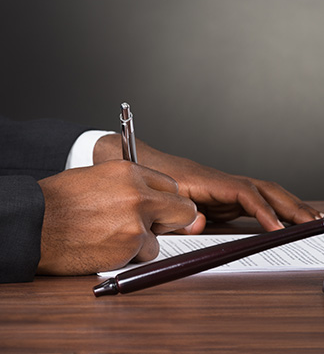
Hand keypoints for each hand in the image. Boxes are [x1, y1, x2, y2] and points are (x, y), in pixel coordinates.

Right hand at [37, 160, 200, 274]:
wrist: (34, 224)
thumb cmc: (59, 202)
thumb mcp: (98, 178)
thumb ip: (131, 186)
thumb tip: (154, 198)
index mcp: (130, 172)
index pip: (171, 186)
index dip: (165, 200)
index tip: (158, 208)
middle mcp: (139, 194)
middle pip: (184, 209)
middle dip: (173, 220)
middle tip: (155, 226)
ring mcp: (137, 221)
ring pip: (161, 238)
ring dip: (144, 243)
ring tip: (113, 237)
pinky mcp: (131, 245)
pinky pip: (144, 256)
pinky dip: (130, 257)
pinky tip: (106, 247)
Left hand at [94, 135, 322, 232]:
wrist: (135, 159)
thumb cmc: (147, 175)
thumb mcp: (158, 197)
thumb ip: (178, 212)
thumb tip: (201, 223)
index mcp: (210, 181)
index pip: (246, 193)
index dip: (263, 210)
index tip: (278, 228)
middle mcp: (224, 183)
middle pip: (267, 189)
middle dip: (292, 205)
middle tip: (315, 222)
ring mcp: (226, 190)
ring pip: (266, 194)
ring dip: (290, 207)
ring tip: (311, 222)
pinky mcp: (224, 199)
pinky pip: (256, 204)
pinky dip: (274, 213)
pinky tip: (285, 224)